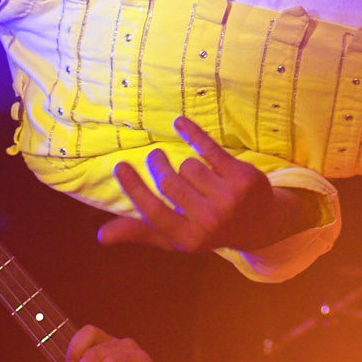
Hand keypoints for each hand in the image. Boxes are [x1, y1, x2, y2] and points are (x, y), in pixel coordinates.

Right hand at [97, 118, 310, 254]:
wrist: (260, 223)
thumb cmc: (209, 229)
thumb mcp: (176, 238)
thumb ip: (140, 232)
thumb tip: (100, 236)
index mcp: (188, 238)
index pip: (153, 212)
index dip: (133, 188)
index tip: (120, 165)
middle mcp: (209, 221)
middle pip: (169, 182)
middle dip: (158, 165)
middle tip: (155, 157)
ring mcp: (229, 199)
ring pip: (189, 165)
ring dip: (186, 163)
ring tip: (194, 171)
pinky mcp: (243, 177)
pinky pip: (210, 148)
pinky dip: (192, 133)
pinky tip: (180, 124)